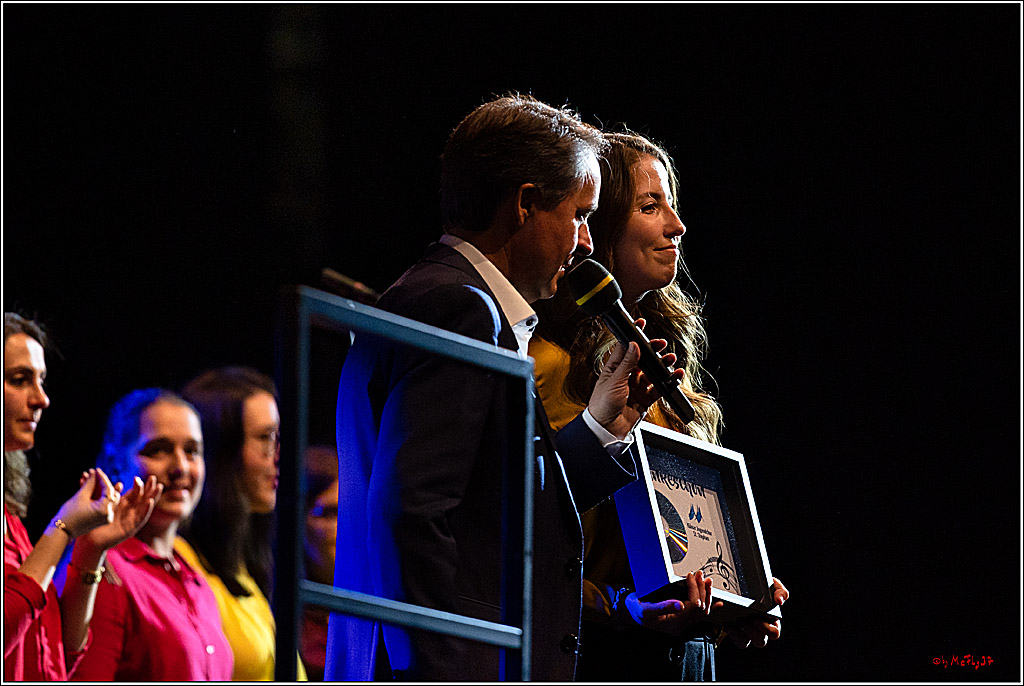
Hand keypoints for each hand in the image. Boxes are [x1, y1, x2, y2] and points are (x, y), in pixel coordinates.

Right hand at [53, 469, 119, 536]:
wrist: (61, 532)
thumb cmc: (69, 514)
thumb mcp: (80, 496)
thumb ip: (90, 483)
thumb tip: (94, 473)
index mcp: (106, 510)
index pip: (108, 489)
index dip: (102, 478)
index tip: (96, 470)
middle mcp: (109, 514)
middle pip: (110, 494)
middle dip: (101, 482)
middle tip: (93, 473)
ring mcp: (106, 517)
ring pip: (105, 498)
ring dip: (97, 488)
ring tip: (87, 477)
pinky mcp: (100, 518)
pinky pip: (100, 503)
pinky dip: (95, 495)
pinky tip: (86, 485)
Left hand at [79, 475, 162, 551]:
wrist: (89, 540)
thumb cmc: (94, 522)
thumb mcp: (103, 505)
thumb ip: (110, 494)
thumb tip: (119, 483)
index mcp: (123, 504)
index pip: (135, 492)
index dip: (139, 485)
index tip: (137, 477)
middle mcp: (130, 511)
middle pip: (143, 497)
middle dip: (149, 487)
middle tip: (153, 478)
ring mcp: (132, 520)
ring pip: (146, 506)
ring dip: (153, 496)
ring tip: (158, 487)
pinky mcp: (132, 529)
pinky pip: (141, 518)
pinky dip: (147, 509)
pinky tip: (150, 501)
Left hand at [587, 318, 684, 438]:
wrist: (606, 429)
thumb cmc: (602, 405)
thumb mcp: (614, 381)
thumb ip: (627, 363)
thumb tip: (634, 344)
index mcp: (614, 368)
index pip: (626, 348)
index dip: (634, 336)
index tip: (641, 324)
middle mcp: (626, 376)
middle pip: (642, 359)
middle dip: (653, 351)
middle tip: (662, 345)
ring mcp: (636, 387)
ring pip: (652, 372)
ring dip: (662, 366)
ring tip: (671, 360)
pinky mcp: (644, 398)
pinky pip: (658, 388)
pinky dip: (667, 382)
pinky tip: (674, 376)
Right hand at [624, 571, 722, 635]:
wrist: (630, 613)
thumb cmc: (635, 609)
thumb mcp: (645, 608)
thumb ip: (662, 607)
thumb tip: (680, 605)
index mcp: (673, 623)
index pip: (693, 605)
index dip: (695, 589)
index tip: (690, 575)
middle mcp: (680, 625)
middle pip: (701, 608)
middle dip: (703, 590)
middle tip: (702, 575)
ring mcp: (682, 623)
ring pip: (703, 612)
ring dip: (707, 596)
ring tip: (708, 582)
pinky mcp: (681, 618)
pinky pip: (699, 615)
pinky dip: (710, 607)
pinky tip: (719, 604)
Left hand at [726, 577, 788, 648]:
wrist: (738, 584)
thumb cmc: (759, 587)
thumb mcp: (772, 585)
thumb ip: (780, 591)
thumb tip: (780, 601)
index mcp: (772, 622)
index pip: (774, 633)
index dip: (767, 628)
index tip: (760, 615)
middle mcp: (760, 631)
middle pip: (760, 641)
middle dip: (753, 630)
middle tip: (748, 618)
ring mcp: (747, 633)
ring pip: (747, 643)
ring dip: (743, 632)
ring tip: (739, 619)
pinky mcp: (735, 633)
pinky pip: (735, 640)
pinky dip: (732, 633)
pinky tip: (728, 623)